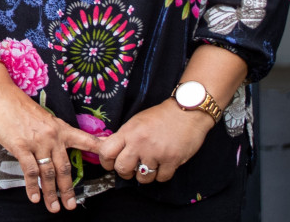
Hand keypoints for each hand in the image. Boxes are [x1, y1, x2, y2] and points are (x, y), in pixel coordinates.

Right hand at [0, 85, 99, 211]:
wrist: (0, 95)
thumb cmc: (17, 105)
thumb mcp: (41, 116)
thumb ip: (50, 132)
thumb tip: (52, 147)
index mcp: (60, 128)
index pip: (84, 140)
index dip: (98, 149)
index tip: (110, 158)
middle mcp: (52, 137)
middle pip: (64, 167)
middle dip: (68, 189)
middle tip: (71, 204)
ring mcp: (37, 142)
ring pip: (48, 173)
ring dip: (51, 193)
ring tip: (54, 207)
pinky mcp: (21, 146)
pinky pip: (30, 170)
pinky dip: (32, 186)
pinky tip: (34, 197)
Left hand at [97, 101, 212, 184]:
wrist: (186, 111)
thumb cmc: (160, 116)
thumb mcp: (135, 122)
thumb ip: (121, 136)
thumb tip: (103, 144)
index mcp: (128, 132)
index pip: (106, 152)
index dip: (105, 162)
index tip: (110, 164)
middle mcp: (139, 143)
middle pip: (122, 168)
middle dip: (124, 172)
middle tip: (130, 169)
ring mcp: (156, 153)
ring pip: (142, 177)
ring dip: (145, 175)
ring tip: (148, 167)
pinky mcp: (172, 160)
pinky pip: (161, 178)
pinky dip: (161, 175)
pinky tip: (162, 166)